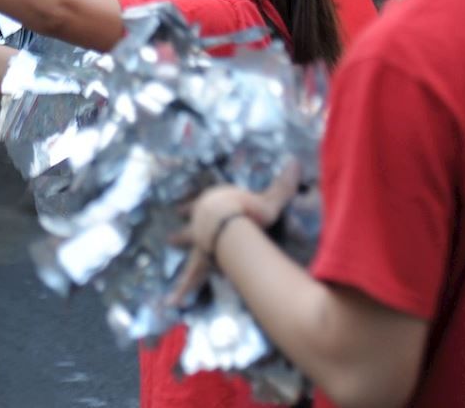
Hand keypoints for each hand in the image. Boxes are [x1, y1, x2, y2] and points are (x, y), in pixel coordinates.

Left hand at [168, 160, 300, 304]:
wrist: (232, 221)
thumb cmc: (249, 209)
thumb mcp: (270, 198)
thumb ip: (283, 184)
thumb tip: (296, 162)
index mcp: (215, 205)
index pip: (203, 206)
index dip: (195, 207)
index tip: (183, 208)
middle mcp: (202, 222)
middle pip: (191, 228)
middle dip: (183, 234)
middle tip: (171, 239)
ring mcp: (200, 241)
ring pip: (187, 252)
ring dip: (180, 262)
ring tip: (169, 273)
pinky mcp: (202, 258)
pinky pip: (191, 277)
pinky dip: (183, 289)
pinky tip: (172, 302)